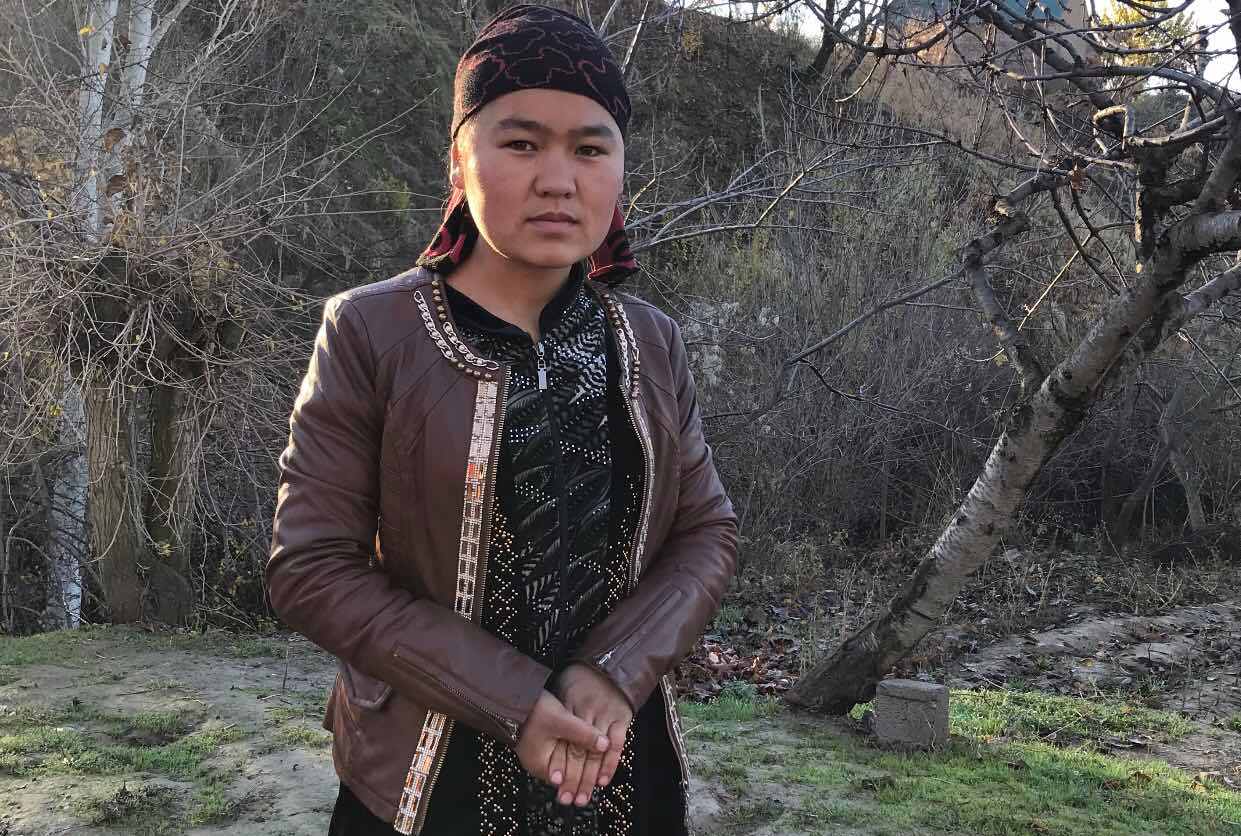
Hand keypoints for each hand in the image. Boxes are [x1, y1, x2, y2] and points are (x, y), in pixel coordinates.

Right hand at [514, 690, 609, 784]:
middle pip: (564, 774)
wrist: (511, 696)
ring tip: (596, 766)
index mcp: (540, 764)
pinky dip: (571, 752)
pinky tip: (583, 747)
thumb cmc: (533, 711)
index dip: (584, 782)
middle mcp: (537, 762)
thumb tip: (606, 745)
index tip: (599, 784)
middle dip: (581, 777)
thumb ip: (583, 734)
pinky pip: (559, 752)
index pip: (566, 780)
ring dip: (577, 764)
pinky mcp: (540, 741)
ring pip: (563, 762)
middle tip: (598, 781)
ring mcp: (538, 752)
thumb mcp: (561, 721)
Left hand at [547, 663, 632, 806]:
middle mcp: (586, 717)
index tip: (556, 785)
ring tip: (582, 799)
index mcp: (570, 713)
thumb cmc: (580, 683)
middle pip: (576, 755)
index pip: (563, 746)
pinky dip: (609, 764)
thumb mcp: (562, 700)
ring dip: (588, 779)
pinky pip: (617, 745)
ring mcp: (603, 717)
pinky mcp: (621, 718)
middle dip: (572, 780)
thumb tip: (548, 743)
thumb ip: (560, 723)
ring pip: (593, 755)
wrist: (605, 664)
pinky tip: (602, 780)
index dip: (560, 767)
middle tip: (568, 800)